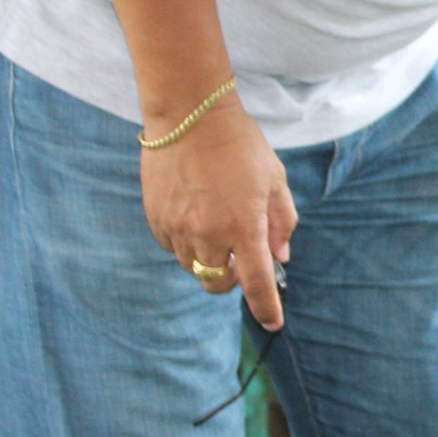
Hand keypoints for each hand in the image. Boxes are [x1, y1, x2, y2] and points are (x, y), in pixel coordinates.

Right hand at [139, 98, 296, 327]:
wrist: (190, 115)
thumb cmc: (241, 144)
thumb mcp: (275, 179)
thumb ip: (282, 221)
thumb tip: (281, 255)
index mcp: (245, 225)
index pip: (257, 282)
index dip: (266, 306)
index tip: (274, 321)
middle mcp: (209, 233)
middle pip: (218, 283)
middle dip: (232, 280)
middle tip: (242, 259)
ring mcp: (178, 227)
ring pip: (193, 267)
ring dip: (210, 260)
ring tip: (218, 228)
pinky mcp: (156, 218)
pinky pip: (172, 247)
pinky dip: (187, 244)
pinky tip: (196, 217)